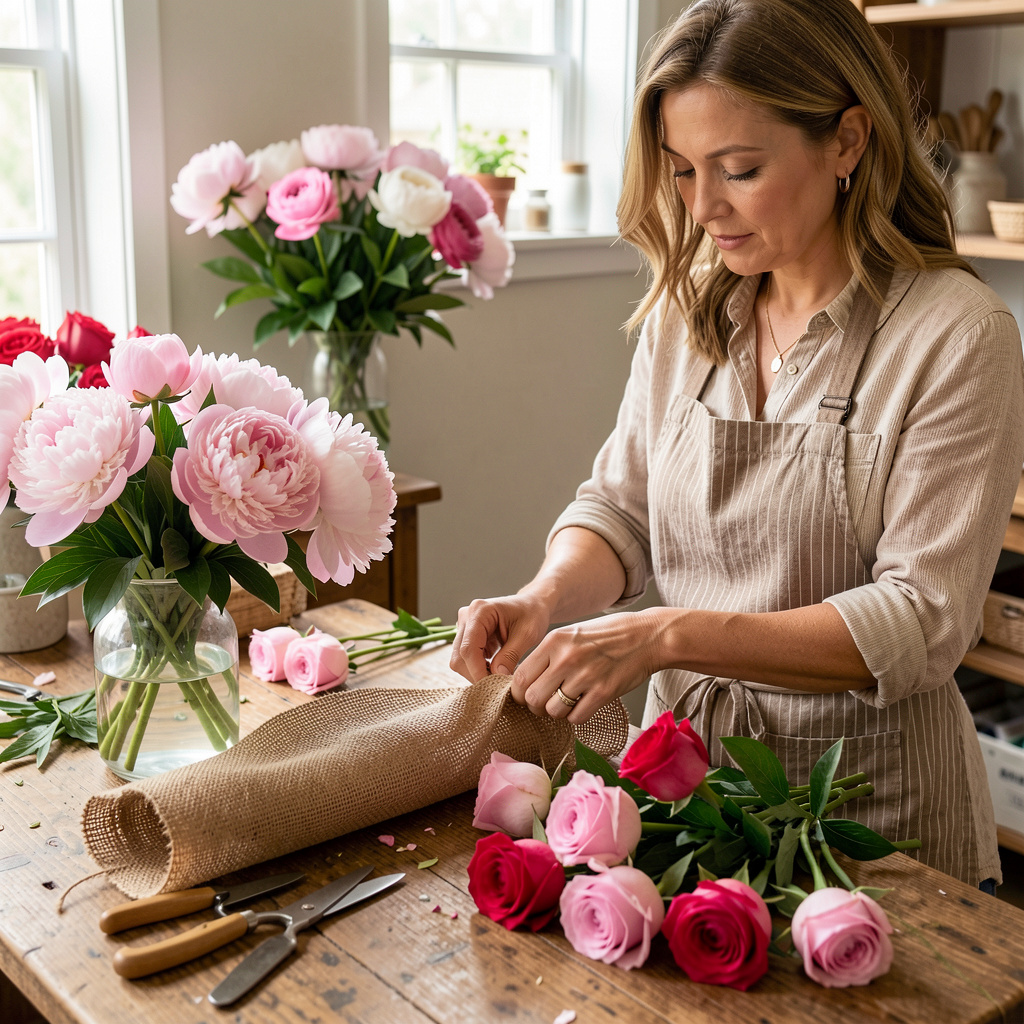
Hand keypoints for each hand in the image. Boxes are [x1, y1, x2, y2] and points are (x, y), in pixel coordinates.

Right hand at [450, 594, 551, 681]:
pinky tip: (495, 668)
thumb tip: (496, 677)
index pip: (468, 648)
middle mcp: (466, 616)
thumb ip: (510, 655)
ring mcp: (464, 625)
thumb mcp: (527, 635)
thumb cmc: (532, 614)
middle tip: (498, 685)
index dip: (477, 671)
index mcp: (480, 611)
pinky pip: (465, 658)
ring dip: (476, 672)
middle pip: (459, 656)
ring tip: (498, 676)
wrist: (532, 605)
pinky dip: (478, 668)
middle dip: (476, 674)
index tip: (492, 687)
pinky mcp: (466, 635)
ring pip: (459, 660)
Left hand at [511, 609, 664, 723]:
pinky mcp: (603, 692)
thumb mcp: (571, 634)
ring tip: (569, 702)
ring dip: (558, 712)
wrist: (647, 636)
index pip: (519, 677)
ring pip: (552, 711)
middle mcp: (566, 658)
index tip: (528, 694)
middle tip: (547, 702)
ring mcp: (585, 676)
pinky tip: (585, 703)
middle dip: (536, 706)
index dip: (520, 692)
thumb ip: (548, 655)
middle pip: (532, 697)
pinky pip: (576, 718)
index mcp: (554, 641)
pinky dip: (577, 716)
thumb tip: (526, 681)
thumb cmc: (608, 635)